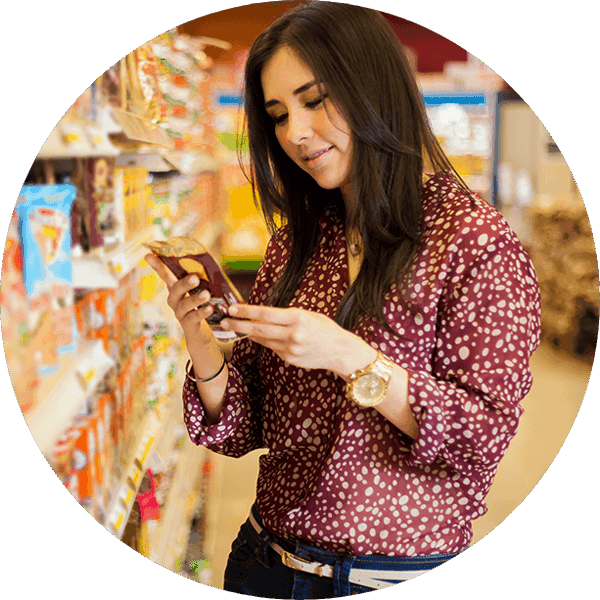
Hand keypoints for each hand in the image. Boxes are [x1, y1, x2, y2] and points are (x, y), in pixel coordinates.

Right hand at [144, 253, 214, 351]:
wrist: (202, 332)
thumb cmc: (202, 304)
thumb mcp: (202, 289)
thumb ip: (203, 279)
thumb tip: (208, 264)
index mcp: (176, 288)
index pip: (166, 275)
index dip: (158, 266)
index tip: (148, 255)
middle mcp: (175, 299)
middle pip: (175, 289)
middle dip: (184, 283)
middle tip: (195, 278)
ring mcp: (180, 312)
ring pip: (185, 304)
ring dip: (195, 298)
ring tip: (206, 294)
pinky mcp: (188, 324)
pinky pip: (193, 317)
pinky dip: (202, 312)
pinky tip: (210, 308)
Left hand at [220, 304, 365, 373]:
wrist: (340, 351)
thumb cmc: (324, 328)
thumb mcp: (307, 315)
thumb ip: (286, 315)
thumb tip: (262, 315)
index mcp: (297, 318)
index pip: (266, 314)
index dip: (247, 311)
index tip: (232, 308)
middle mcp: (292, 334)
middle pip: (259, 329)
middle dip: (239, 325)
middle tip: (224, 321)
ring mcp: (290, 349)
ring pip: (263, 340)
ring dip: (249, 334)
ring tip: (236, 328)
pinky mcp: (290, 359)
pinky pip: (273, 349)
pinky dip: (267, 342)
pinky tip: (264, 337)